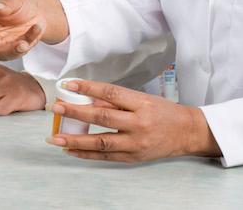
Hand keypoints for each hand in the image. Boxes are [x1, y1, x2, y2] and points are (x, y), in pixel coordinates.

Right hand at [0, 0, 66, 63]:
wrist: (37, 11)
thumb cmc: (19, 3)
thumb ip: (5, 4)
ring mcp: (2, 45)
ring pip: (2, 54)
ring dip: (12, 50)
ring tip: (23, 43)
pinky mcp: (16, 49)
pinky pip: (20, 50)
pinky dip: (29, 41)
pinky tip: (36, 28)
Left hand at [47, 79, 220, 162]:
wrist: (187, 133)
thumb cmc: (163, 112)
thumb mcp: (142, 99)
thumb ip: (116, 100)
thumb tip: (88, 99)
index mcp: (142, 104)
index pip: (111, 93)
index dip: (88, 88)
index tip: (69, 85)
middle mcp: (139, 124)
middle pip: (103, 118)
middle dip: (76, 113)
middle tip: (56, 108)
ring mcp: (136, 143)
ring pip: (101, 142)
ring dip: (75, 140)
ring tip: (55, 137)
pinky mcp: (133, 158)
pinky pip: (106, 157)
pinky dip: (86, 153)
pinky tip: (70, 149)